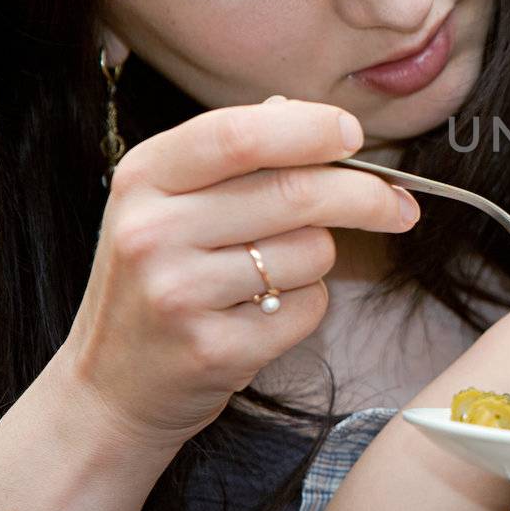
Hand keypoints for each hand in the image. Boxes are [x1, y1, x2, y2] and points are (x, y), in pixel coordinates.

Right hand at [60, 97, 417, 449]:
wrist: (109, 385)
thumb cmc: (160, 277)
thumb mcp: (172, 201)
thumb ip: (240, 155)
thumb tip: (327, 125)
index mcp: (145, 176)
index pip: (241, 135)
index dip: (311, 130)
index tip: (355, 135)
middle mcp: (153, 230)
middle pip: (296, 193)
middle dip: (366, 195)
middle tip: (400, 205)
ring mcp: (179, 293)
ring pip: (312, 251)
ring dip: (319, 258)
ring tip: (273, 275)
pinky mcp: (213, 349)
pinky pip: (307, 307)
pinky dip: (306, 305)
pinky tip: (262, 314)